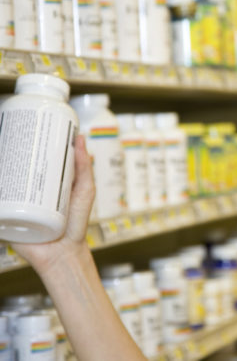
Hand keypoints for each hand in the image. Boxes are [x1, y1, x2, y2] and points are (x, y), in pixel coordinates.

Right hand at [11, 135, 95, 273]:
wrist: (64, 254)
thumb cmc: (77, 225)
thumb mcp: (85, 190)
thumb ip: (84, 166)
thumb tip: (80, 139)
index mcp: (46, 181)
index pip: (33, 158)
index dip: (26, 143)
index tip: (23, 124)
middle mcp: (29, 189)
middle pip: (13, 166)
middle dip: (6, 150)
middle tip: (6, 133)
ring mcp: (16, 201)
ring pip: (1, 180)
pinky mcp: (5, 215)